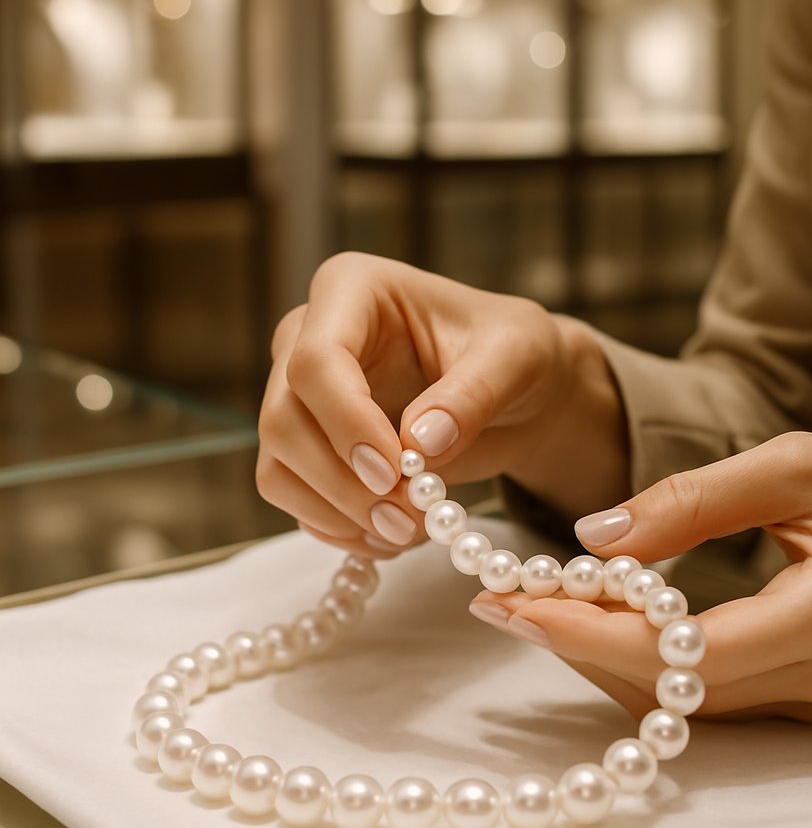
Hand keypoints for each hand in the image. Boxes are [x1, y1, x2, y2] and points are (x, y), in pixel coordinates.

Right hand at [257, 253, 627, 556]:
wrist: (516, 395)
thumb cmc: (513, 355)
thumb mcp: (516, 357)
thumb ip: (473, 392)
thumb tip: (420, 444)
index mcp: (352, 290)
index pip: (316, 358)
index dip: (347, 422)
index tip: (395, 473)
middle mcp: (307, 338)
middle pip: (283, 419)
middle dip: (343, 483)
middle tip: (407, 521)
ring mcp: (300, 397)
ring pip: (278, 466)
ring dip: (337, 513)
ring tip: (407, 532)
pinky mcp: (307, 448)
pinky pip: (295, 497)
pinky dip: (337, 528)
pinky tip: (390, 537)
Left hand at [470, 432, 811, 720]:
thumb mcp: (798, 464)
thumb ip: (696, 499)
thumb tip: (594, 535)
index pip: (688, 654)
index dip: (593, 636)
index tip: (514, 607)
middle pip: (669, 689)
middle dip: (575, 645)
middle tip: (498, 601)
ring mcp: (810, 698)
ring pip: (677, 702)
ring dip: (597, 656)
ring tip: (528, 604)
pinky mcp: (798, 695)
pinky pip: (698, 694)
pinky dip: (638, 661)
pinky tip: (597, 619)